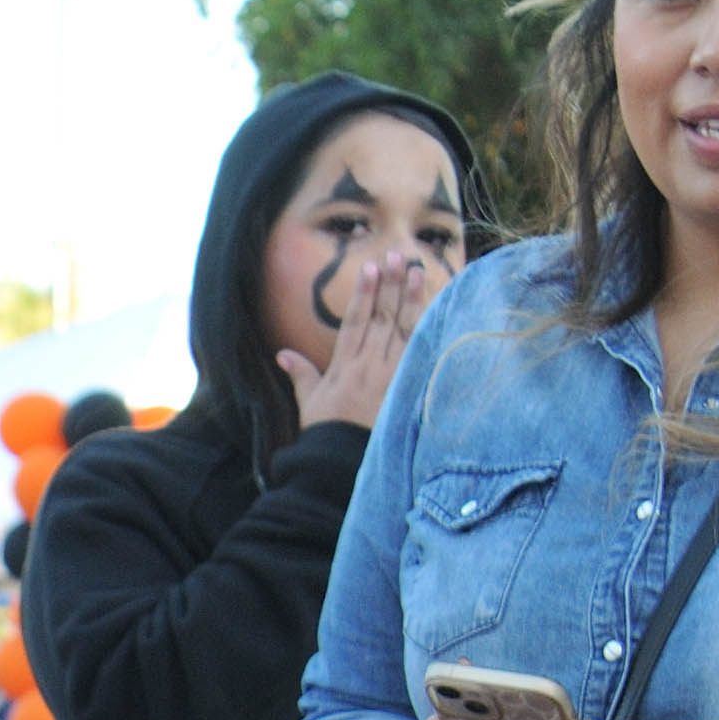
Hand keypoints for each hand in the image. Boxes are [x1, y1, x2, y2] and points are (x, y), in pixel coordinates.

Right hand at [275, 245, 438, 433]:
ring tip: (416, 271)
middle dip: (390, 286)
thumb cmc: (327, 435)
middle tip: (396, 256)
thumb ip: (301, 375)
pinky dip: (427, 330)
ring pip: (403, 330)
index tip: (371, 269)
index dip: (364, 294)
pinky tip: (435, 311)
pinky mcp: (404, 388)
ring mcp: (389, 376)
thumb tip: (283, 355)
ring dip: (410, 300)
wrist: (343, 463)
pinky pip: (418, 353)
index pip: (355, 321)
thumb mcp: (309, 402)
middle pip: (381, 318)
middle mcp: (368, 365)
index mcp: (343, 366)